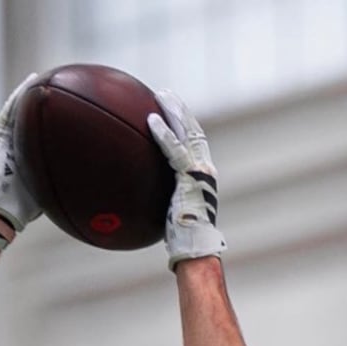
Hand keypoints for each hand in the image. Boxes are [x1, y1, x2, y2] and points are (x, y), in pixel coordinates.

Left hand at [147, 91, 224, 266]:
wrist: (196, 250)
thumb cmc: (183, 242)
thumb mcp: (172, 216)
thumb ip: (163, 203)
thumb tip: (141, 205)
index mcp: (203, 177)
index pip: (195, 143)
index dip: (185, 124)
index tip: (172, 111)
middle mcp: (205, 170)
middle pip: (193, 130)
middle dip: (180, 110)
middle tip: (165, 94)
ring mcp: (200, 173)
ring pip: (187, 132)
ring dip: (173, 112)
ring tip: (159, 96)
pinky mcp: (190, 178)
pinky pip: (174, 150)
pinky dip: (163, 134)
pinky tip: (150, 120)